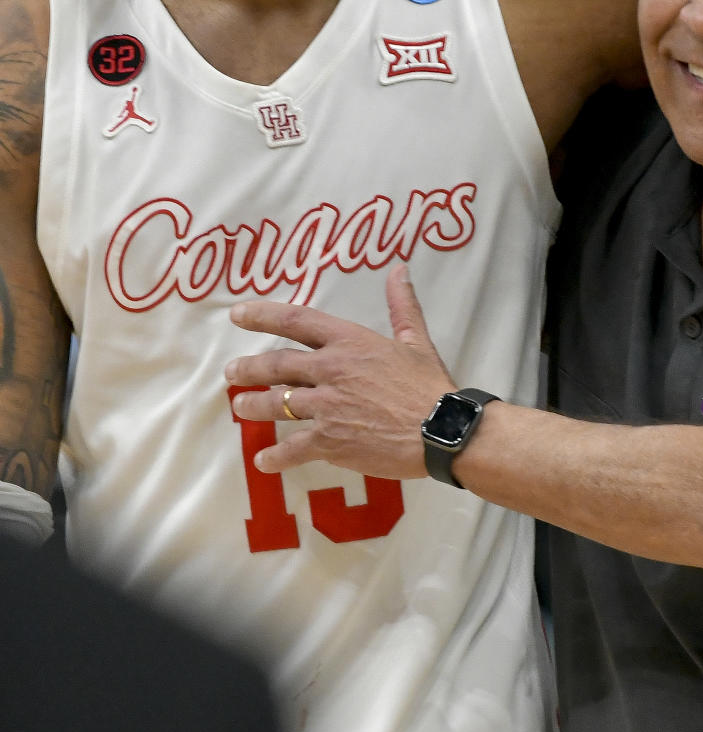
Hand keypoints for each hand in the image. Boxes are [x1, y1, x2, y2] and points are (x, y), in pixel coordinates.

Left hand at [225, 265, 453, 475]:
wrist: (441, 430)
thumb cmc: (430, 385)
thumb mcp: (416, 340)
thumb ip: (402, 305)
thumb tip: (398, 269)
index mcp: (348, 342)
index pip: (296, 321)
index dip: (262, 315)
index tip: (238, 314)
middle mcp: (330, 370)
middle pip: (275, 365)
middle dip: (248, 368)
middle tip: (231, 372)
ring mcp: (326, 407)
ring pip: (276, 404)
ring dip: (253, 406)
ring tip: (240, 407)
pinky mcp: (329, 441)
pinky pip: (292, 448)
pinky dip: (276, 456)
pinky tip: (264, 461)